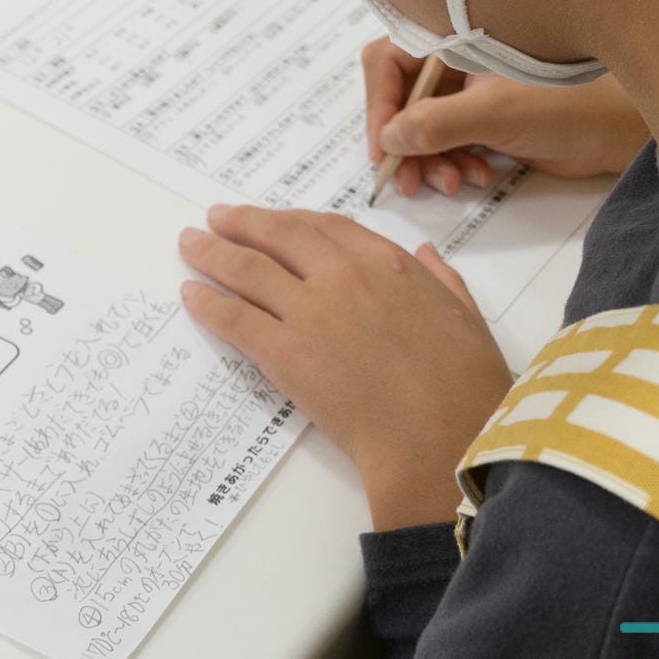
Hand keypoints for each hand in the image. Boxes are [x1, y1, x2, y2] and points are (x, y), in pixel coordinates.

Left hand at [178, 205, 512, 530]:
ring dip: (212, 252)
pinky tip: (191, 295)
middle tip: (216, 218)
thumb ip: (443, 280)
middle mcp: (344, 276)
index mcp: (390, 265)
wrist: (441, 440)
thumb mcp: (468, 319)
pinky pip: (235, 318)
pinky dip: (208, 302)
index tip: (275, 219)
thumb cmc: (468, 390)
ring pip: (248, 269)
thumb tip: (426, 254)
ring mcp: (310, 312)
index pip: (328, 228)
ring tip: (190, 244)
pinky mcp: (284, 353)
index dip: (294, 220)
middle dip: (243, 223)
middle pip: (280, 235)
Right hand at [363, 38, 650, 196]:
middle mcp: (456, 60)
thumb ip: (434, 124)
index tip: (383, 150)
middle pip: (403, 100)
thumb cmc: (566, 102)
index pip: (389, 62)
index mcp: (454, 37)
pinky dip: (455, 162)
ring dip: (431, 160)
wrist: (624, 127)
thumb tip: (387, 140)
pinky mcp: (488, 120)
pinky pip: (451, 143)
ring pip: (425, 127)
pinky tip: (477, 178)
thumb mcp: (493, 112)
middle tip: (409, 183)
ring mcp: (472, 91)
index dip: (379, 105)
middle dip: (405, 144)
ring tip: (453, 184)